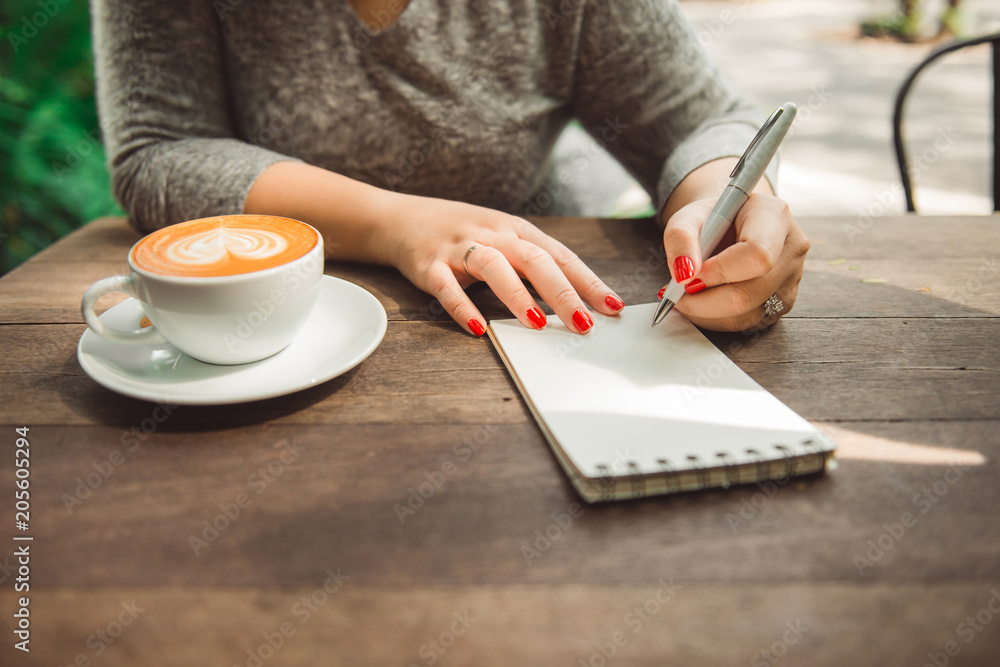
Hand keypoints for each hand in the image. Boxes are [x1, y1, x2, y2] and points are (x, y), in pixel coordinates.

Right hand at [384, 195, 624, 334]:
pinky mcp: (428, 265)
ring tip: (539, 324)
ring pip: (495, 267)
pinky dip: (462, 308)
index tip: (613, 307)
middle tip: (585, 323)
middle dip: (563, 292)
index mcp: (515, 229)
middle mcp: (492, 234)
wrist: (398, 218)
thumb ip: (531, 265)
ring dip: (519, 296)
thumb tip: (574, 302)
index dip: (588, 281)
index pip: (560, 256)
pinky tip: (478, 328)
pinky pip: (446, 288)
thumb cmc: (459, 234)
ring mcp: (459, 247)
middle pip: (535, 259)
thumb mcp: (500, 240)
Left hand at [660, 193, 808, 331]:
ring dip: (706, 314)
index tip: (688, 276)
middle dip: (704, 301)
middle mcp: (791, 248)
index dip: (718, 272)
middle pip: (750, 293)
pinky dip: (716, 319)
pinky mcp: (783, 302)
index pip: (756, 254)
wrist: (731, 225)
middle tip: (677, 294)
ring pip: (747, 315)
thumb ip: (680, 238)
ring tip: (686, 297)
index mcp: (773, 215)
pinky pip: (748, 323)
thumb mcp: (687, 217)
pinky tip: (703, 304)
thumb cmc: (711, 219)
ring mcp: (791, 278)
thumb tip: (685, 275)